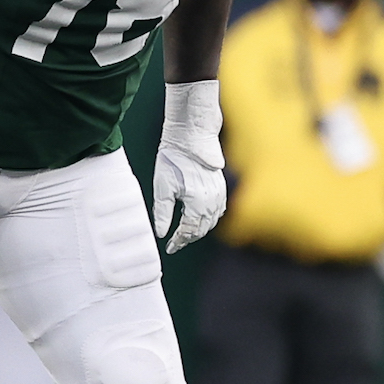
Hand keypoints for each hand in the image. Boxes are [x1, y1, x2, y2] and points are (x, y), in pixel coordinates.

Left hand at [153, 81, 226, 252]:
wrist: (190, 136)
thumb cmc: (173, 158)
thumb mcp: (162, 188)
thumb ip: (163, 213)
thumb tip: (161, 233)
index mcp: (198, 203)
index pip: (189, 230)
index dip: (179, 241)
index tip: (170, 248)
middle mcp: (212, 200)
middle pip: (202, 228)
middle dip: (189, 237)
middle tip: (176, 243)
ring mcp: (220, 193)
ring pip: (213, 220)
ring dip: (201, 228)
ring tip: (187, 233)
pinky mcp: (221, 185)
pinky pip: (220, 209)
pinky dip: (211, 217)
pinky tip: (203, 218)